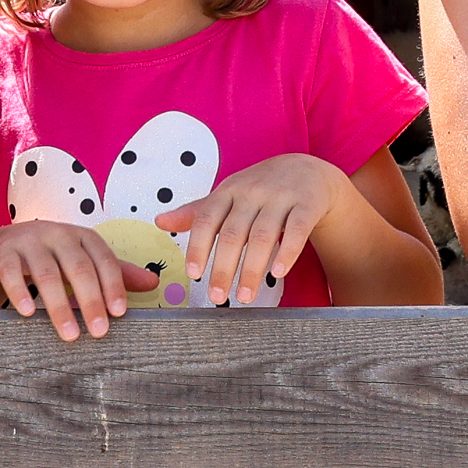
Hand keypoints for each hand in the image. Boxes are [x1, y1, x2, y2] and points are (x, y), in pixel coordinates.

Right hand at [0, 221, 145, 341]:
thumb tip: (154, 283)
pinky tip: (29, 313)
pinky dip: (19, 293)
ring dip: (59, 306)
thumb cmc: (55, 255)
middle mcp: (58, 234)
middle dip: (91, 301)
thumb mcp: (85, 259)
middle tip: (99, 331)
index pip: (103, 259)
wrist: (7, 243)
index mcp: (83, 236)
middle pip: (78, 268)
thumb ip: (116, 273)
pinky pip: (11, 273)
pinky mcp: (4, 253)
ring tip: (69, 334)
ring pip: (46, 274)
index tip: (120, 313)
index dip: (113, 285)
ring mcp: (29, 242)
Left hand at [161, 154, 342, 306]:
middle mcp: (252, 191)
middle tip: (217, 297)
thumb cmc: (260, 189)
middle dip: (224, 268)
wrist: (307, 170)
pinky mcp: (307, 204)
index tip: (193, 274)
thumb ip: (197, 213)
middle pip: (234, 233)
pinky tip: (278, 273)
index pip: (207, 219)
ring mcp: (281, 196)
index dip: (198, 247)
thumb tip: (160, 222)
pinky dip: (287, 252)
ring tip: (245, 296)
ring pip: (264, 235)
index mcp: (228, 190)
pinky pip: (297, 230)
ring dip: (253, 269)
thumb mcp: (228, 195)